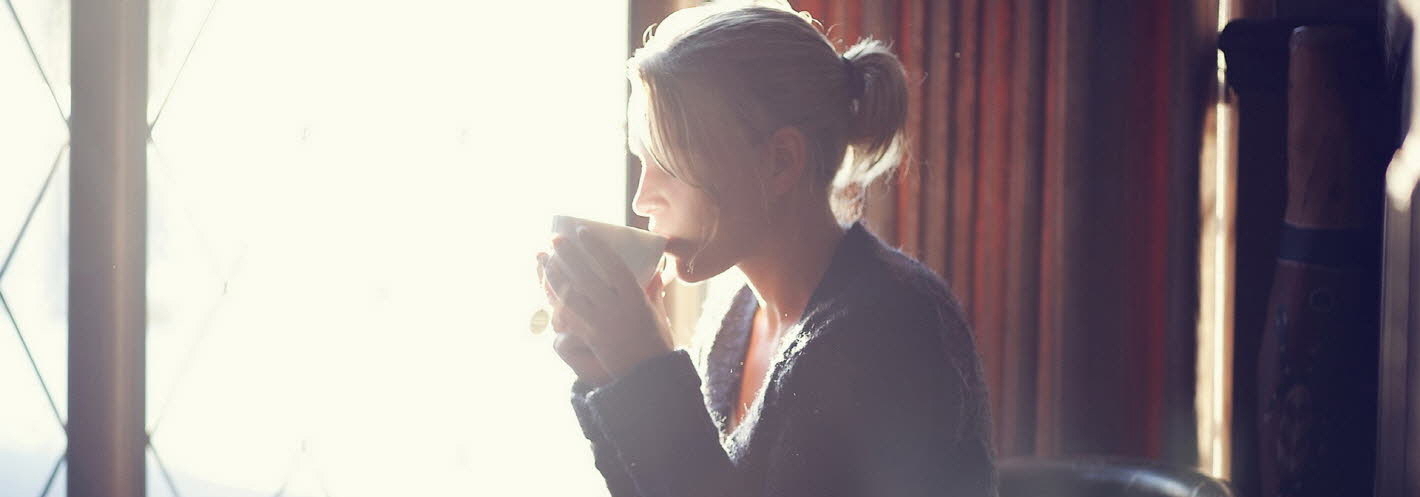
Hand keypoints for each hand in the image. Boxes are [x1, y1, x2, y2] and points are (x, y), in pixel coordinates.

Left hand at [538, 227, 672, 379]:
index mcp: (635, 298)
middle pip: (586, 276)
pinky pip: (566, 316)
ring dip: (553, 274)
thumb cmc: (656, 342)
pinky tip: (545, 288)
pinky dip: (554, 300)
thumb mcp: (658, 312)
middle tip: (554, 239)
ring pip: (570, 295)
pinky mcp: (588, 337)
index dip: (596, 247)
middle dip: (568, 255)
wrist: (647, 376)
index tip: (582, 231)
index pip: (613, 266)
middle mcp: (615, 309)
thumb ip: (653, 291)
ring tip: (542, 258)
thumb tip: (655, 271)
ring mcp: (600, 324)